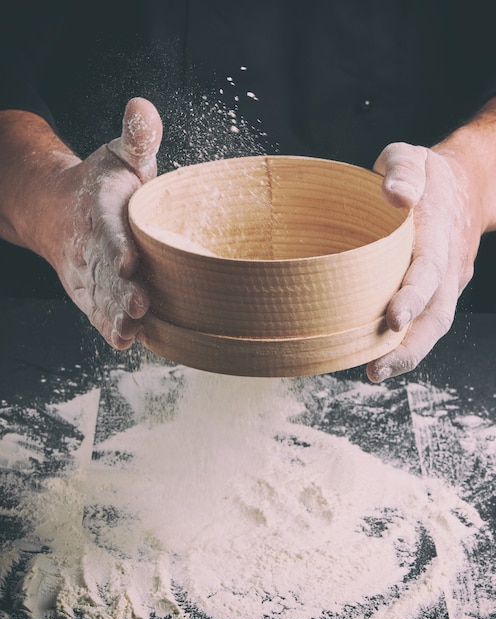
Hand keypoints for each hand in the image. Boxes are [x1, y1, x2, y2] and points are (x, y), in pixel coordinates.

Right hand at [47, 97, 162, 348]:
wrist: (59, 211)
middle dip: (121, 292)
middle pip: (106, 275)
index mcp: (100, 214)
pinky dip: (109, 328)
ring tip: (130, 332)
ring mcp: (90, 276)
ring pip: (101, 301)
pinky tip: (125, 342)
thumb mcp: (119, 157)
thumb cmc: (99, 186)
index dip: (118, 248)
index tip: (129, 263)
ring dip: (115, 318)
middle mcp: (92, 250)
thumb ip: (137, 138)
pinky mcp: (93, 294)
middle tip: (139, 306)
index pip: (110, 233)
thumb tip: (143, 106)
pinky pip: (99, 314)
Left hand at [366, 142, 481, 381]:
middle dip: (411, 344)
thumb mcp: (411, 156)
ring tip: (375, 374)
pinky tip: (378, 357)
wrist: (467, 186)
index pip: (428, 267)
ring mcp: (447, 280)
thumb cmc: (427, 174)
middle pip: (438, 312)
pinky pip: (428, 321)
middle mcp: (447, 263)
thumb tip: (395, 195)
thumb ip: (402, 170)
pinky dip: (407, 342)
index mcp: (438, 231)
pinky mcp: (439, 290)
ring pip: (435, 324)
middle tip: (377, 370)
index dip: (413, 295)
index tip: (393, 320)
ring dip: (408, 353)